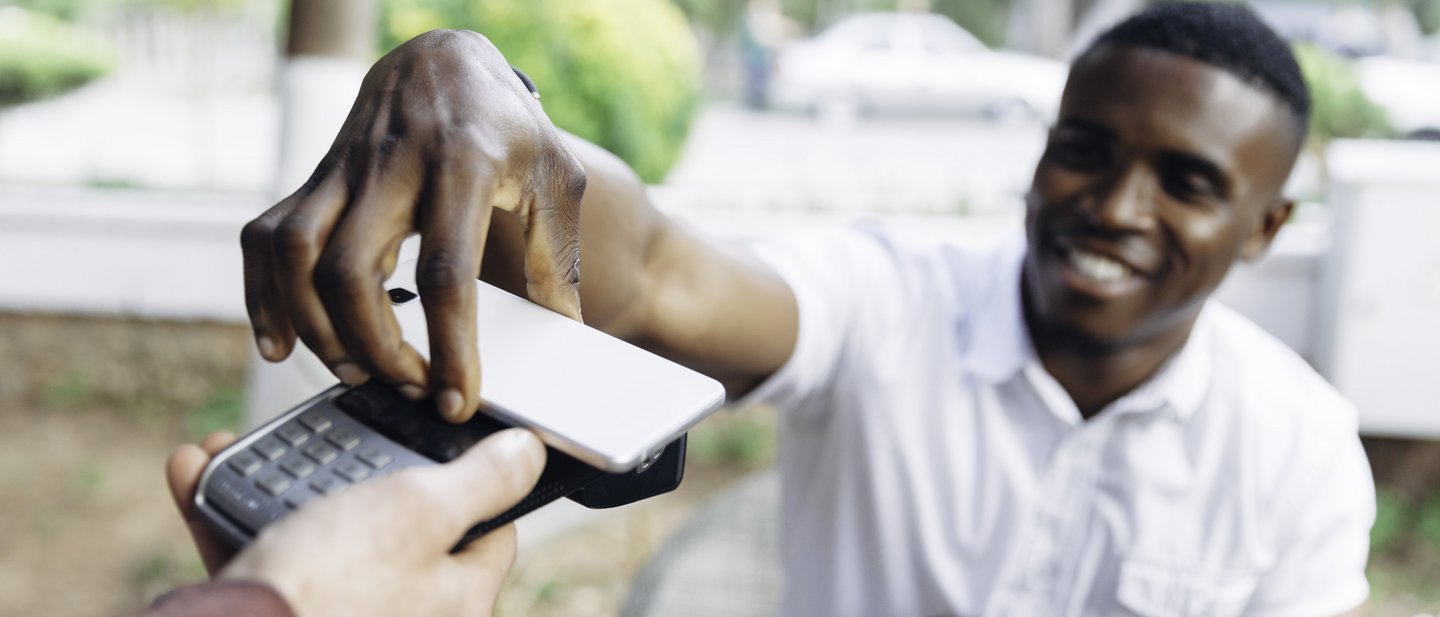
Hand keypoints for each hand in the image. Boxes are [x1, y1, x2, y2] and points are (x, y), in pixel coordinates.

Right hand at [166, 428, 545, 616]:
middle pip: (386, 530)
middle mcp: (399, 615)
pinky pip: (252, 556)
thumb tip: (529, 455)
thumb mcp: (420, 512)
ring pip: (308, 537)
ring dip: (266, 482)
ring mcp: (333, 615)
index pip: (484, 533)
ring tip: (238, 445)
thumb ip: (481, 481)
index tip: (440, 445)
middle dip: (342, 471)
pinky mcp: (273, 615)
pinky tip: (196, 471)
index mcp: (453, 600)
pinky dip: (222, 513)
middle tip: (323, 436)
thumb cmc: (330, 593)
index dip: (469, 482)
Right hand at [241, 29, 587, 420]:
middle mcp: (391, 169)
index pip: (445, 272)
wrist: (443, 59)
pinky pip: (265, 238)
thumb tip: (567, 335)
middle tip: (410, 385)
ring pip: (297, 256)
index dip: (449, 345)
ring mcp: (343, 172)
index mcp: (462, 167)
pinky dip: (263, 295)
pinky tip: (282, 343)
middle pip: (352, 272)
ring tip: (355, 370)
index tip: (456, 398)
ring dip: (316, 328)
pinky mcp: (314, 181)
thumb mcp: (554, 179)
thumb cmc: (505, 124)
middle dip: (375, 347)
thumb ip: (557, 258)